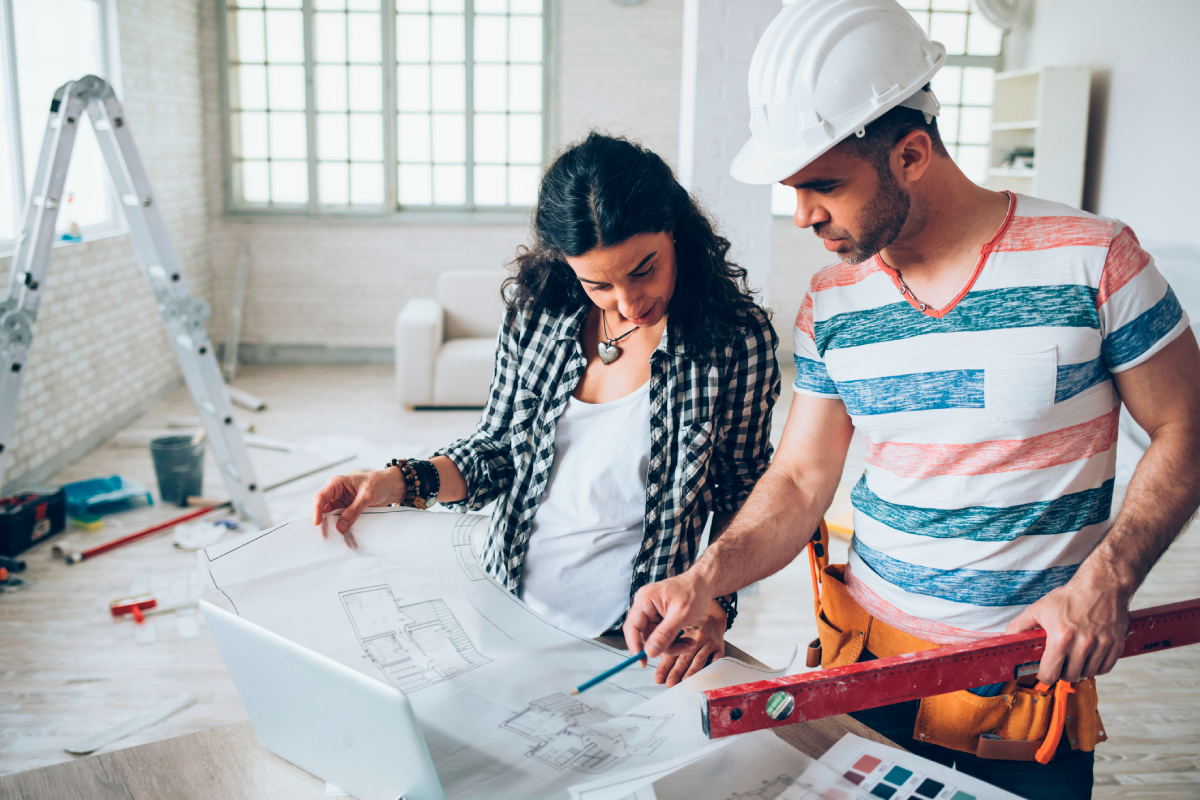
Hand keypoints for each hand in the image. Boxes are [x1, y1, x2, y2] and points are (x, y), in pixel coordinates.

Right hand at [312, 468, 404, 533]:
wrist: (391, 486)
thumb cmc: (378, 483)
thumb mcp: (367, 496)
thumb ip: (354, 511)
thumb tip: (340, 527)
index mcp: (336, 484)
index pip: (321, 497)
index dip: (316, 510)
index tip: (317, 523)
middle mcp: (336, 493)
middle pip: (323, 509)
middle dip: (323, 522)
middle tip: (323, 536)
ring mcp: (341, 503)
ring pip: (331, 517)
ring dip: (332, 526)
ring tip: (332, 539)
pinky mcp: (348, 511)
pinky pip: (341, 521)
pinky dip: (341, 528)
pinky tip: (343, 536)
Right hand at [623, 572, 714, 659]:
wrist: (704, 583)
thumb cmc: (694, 592)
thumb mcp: (681, 616)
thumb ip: (664, 635)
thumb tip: (649, 652)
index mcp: (645, 600)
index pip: (632, 627)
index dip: (635, 646)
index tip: (643, 662)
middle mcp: (645, 605)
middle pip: (646, 635)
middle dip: (665, 646)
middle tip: (683, 649)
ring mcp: (652, 611)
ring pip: (656, 638)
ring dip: (673, 644)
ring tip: (690, 643)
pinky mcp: (659, 616)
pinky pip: (662, 634)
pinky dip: (675, 639)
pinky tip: (687, 638)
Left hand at [653, 599, 726, 685]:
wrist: (713, 616)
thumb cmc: (693, 625)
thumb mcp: (680, 628)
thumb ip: (671, 644)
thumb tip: (658, 659)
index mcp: (684, 632)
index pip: (673, 651)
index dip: (665, 665)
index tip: (659, 678)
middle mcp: (697, 636)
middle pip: (685, 657)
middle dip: (676, 671)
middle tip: (669, 683)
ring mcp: (709, 642)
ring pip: (699, 660)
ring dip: (690, 672)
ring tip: (683, 682)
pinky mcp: (720, 647)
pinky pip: (715, 660)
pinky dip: (708, 669)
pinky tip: (703, 678)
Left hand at [1005, 567, 1129, 683]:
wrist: (1101, 586)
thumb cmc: (1070, 597)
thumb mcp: (1039, 608)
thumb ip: (1020, 625)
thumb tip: (1007, 638)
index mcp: (1061, 636)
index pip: (1050, 673)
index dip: (1045, 675)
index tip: (1045, 671)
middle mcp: (1083, 643)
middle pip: (1070, 676)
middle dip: (1062, 671)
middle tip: (1060, 662)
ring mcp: (1102, 645)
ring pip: (1088, 674)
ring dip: (1080, 669)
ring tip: (1075, 657)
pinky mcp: (1116, 645)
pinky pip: (1105, 668)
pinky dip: (1096, 666)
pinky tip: (1089, 656)